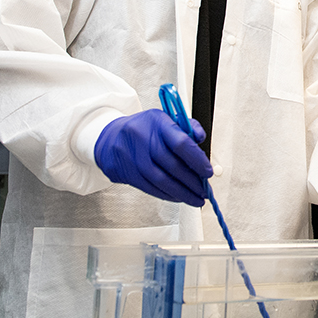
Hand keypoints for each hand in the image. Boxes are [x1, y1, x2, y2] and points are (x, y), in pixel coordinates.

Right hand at [93, 110, 212, 205]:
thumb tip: (200, 137)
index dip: (197, 160)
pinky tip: (178, 197)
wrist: (110, 137)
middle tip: (203, 190)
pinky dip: (167, 195)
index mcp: (157, 122)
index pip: (181, 143)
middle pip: (172, 165)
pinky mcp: (127, 173)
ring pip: (161, 181)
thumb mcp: (165, 119)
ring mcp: (133, 157)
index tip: (207, 171)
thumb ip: (187, 127)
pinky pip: (150, 188)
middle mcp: (143, 139)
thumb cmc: (143, 128)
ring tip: (195, 198)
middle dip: (192, 182)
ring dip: (182, 193)